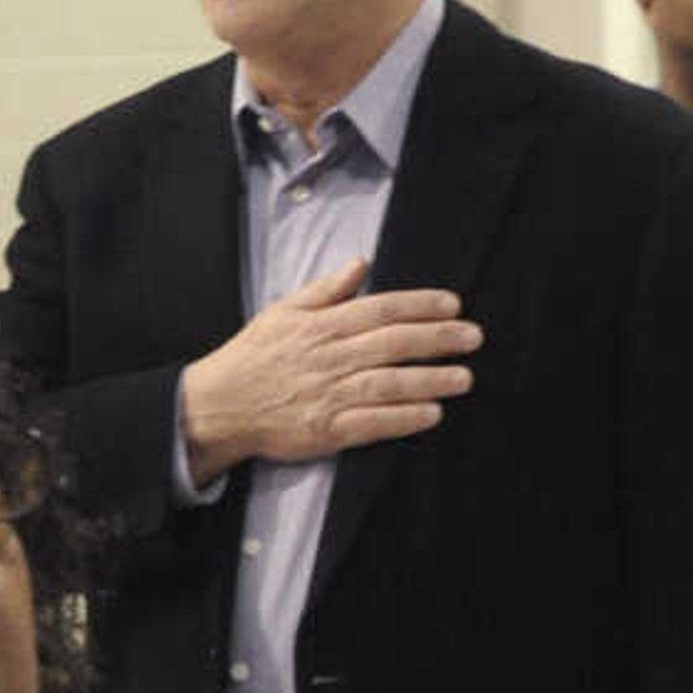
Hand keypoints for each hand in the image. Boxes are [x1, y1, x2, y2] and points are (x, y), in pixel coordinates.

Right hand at [178, 256, 479, 479]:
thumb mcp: (284, 312)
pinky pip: (372, 423)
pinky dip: (403, 418)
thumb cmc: (254, 357)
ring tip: (464, 378)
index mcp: (321, 326)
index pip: (380, 309)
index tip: (453, 305)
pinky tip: (432, 414)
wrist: (219, 405)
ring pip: (388, 383)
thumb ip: (326, 290)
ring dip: (430, 380)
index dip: (419, 306)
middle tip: (474, 337)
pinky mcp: (326, 430)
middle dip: (437, 339)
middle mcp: (329, 357)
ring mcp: (328, 394)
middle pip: (393, 343)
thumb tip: (360, 263)